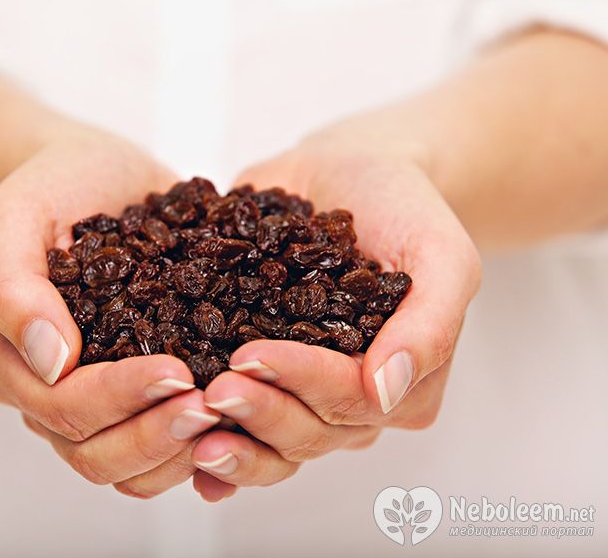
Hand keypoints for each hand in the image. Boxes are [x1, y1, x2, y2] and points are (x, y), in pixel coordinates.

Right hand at [0, 132, 221, 495]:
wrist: (92, 176)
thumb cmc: (50, 188)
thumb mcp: (12, 218)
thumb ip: (14, 288)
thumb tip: (50, 359)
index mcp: (14, 363)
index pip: (63, 406)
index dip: (119, 397)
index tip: (177, 371)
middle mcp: (52, 395)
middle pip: (97, 453)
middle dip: (156, 434)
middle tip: (214, 405)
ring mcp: (97, 400)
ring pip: (131, 467)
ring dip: (180, 451)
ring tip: (229, 414)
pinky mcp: (139, 392)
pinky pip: (164, 445)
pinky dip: (198, 443)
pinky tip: (236, 419)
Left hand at [189, 126, 480, 500]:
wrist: (349, 171)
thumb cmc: (404, 209)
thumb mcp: (441, 255)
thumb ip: (430, 324)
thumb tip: (387, 392)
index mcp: (402, 383)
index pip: (352, 399)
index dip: (302, 382)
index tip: (251, 356)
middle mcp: (351, 399)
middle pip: (307, 431)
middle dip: (260, 412)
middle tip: (214, 389)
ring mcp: (301, 390)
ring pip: (270, 439)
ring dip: (232, 437)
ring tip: (187, 418)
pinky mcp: (259, 373)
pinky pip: (237, 419)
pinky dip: (209, 438)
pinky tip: (180, 451)